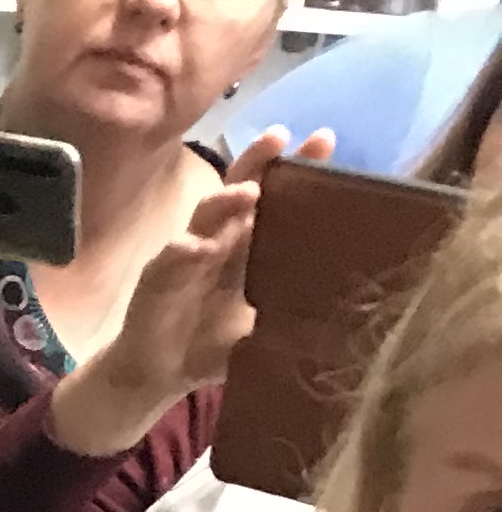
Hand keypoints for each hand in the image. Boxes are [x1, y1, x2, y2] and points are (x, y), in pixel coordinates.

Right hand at [48, 126, 335, 461]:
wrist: (161, 375)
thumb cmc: (213, 346)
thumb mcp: (264, 325)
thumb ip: (295, 305)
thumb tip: (353, 303)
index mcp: (250, 245)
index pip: (276, 198)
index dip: (298, 168)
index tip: (324, 138)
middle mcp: (221, 239)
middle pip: (241, 188)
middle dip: (261, 161)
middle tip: (281, 136)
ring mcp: (187, 254)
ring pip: (206, 214)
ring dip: (225, 199)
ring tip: (248, 191)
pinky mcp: (158, 279)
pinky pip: (170, 259)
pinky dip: (183, 251)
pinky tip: (198, 248)